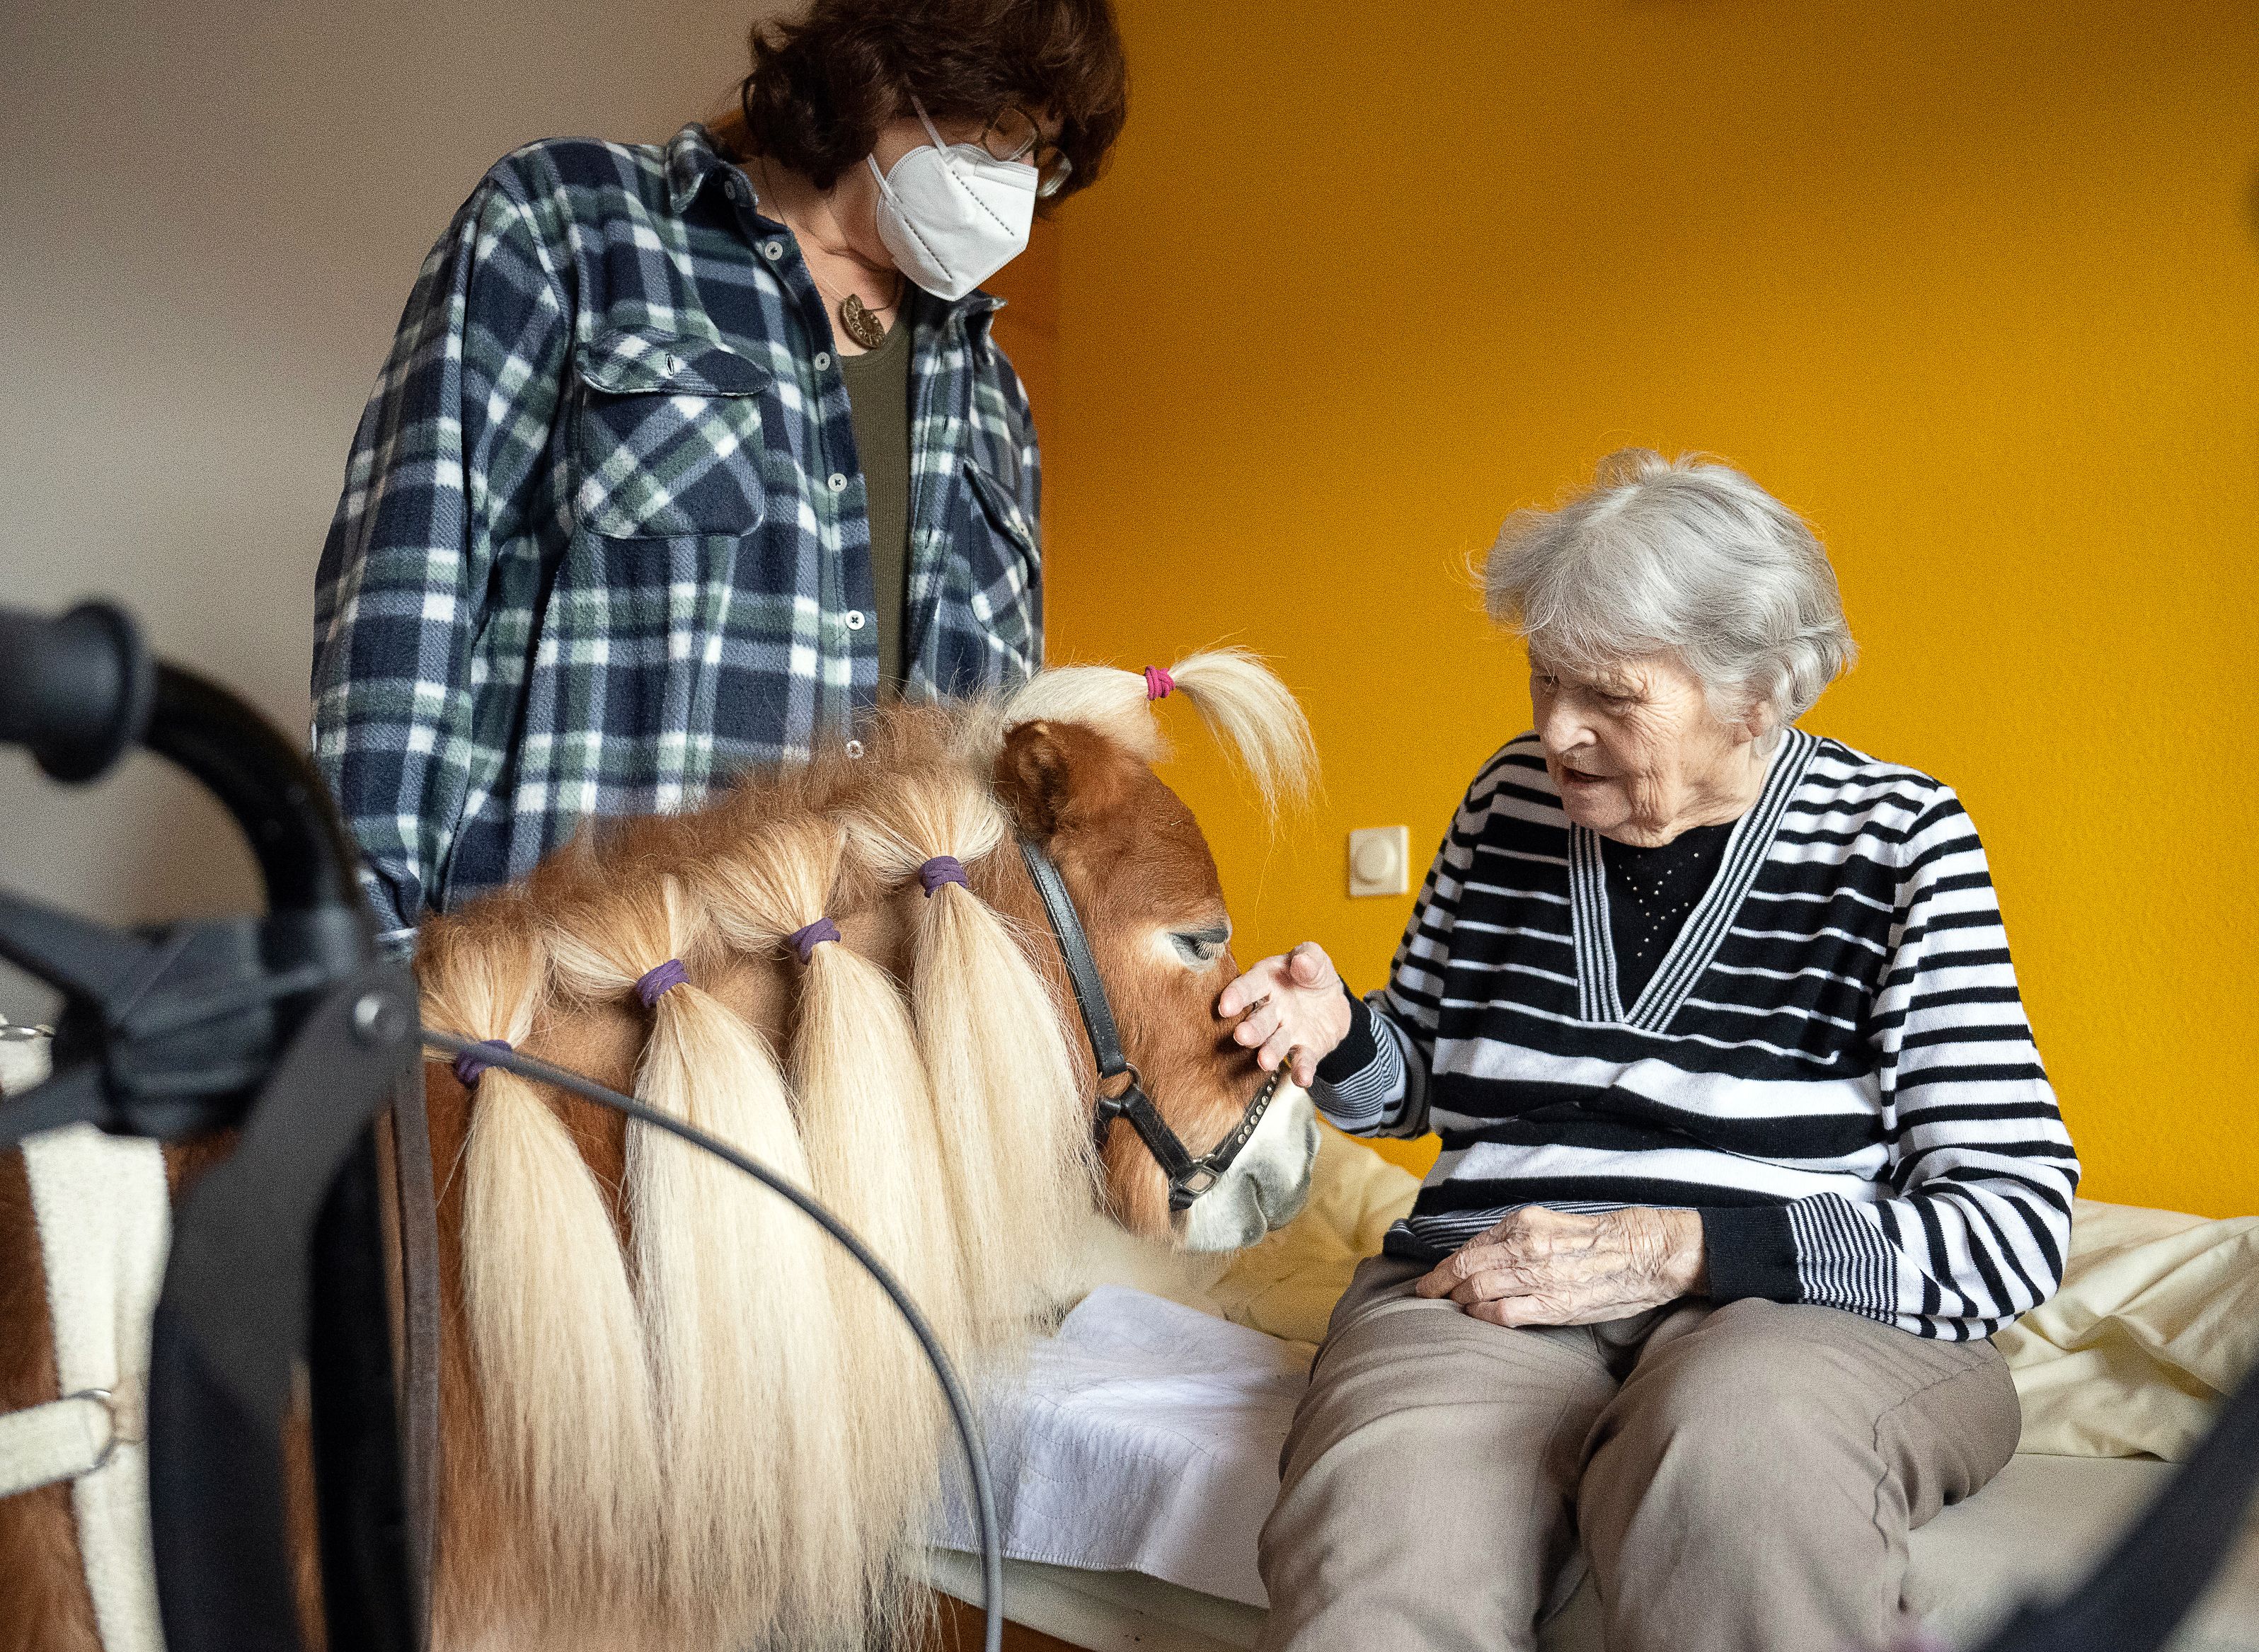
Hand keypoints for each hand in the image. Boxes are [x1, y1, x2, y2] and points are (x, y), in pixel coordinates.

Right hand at [1215, 942, 1352, 1088]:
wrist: (1334, 1001)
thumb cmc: (1312, 974)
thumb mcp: (1314, 958)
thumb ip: (1309, 957)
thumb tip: (1301, 961)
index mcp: (1267, 980)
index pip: (1249, 986)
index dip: (1237, 995)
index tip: (1227, 1005)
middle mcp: (1271, 1009)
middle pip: (1259, 1020)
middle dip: (1251, 1029)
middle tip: (1242, 1036)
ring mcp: (1287, 1032)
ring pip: (1275, 1043)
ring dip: (1269, 1053)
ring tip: (1265, 1061)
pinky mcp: (1305, 1049)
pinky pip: (1303, 1060)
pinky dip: (1302, 1071)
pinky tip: (1303, 1079)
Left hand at [1413, 1206, 1706, 1326]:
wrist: (1647, 1252)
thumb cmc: (1602, 1238)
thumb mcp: (1552, 1224)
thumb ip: (1517, 1239)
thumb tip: (1483, 1259)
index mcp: (1525, 1222)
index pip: (1470, 1246)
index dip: (1444, 1265)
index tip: (1431, 1277)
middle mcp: (1526, 1246)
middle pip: (1466, 1268)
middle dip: (1440, 1284)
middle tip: (1427, 1295)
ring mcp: (1538, 1276)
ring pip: (1477, 1290)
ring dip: (1458, 1300)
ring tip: (1449, 1307)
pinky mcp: (1554, 1304)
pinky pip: (1502, 1313)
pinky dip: (1482, 1316)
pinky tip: (1476, 1317)